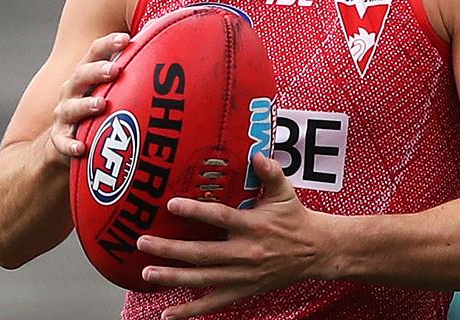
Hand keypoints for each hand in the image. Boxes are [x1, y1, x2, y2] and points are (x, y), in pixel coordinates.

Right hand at [44, 32, 128, 165]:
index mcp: (85, 74)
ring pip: (71, 108)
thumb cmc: (96, 106)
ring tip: (102, 105)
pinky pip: (63, 143)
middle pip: (81, 75)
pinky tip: (81, 148)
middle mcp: (71, 91)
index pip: (94, 52)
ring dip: (86, 105)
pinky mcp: (60, 139)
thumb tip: (162, 42)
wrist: (63, 139)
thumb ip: (130, 70)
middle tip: (115, 69)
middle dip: (97, 71)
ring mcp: (64, 115)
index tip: (126, 39)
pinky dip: (70, 145)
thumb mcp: (109, 87)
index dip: (108, 44)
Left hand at [137, 154, 335, 319]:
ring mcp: (243, 276)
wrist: (316, 252)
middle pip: (202, 253)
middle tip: (143, 242)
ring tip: (147, 273)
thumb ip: (271, 172)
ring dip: (173, 278)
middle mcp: (246, 253)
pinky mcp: (244, 290)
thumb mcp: (285, 193)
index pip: (221, 218)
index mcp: (254, 226)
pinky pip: (213, 303)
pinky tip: (167, 314)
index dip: (195, 211)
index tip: (171, 204)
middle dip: (170, 249)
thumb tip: (257, 155)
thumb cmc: (296, 218)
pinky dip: (190, 310)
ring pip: (203, 279)